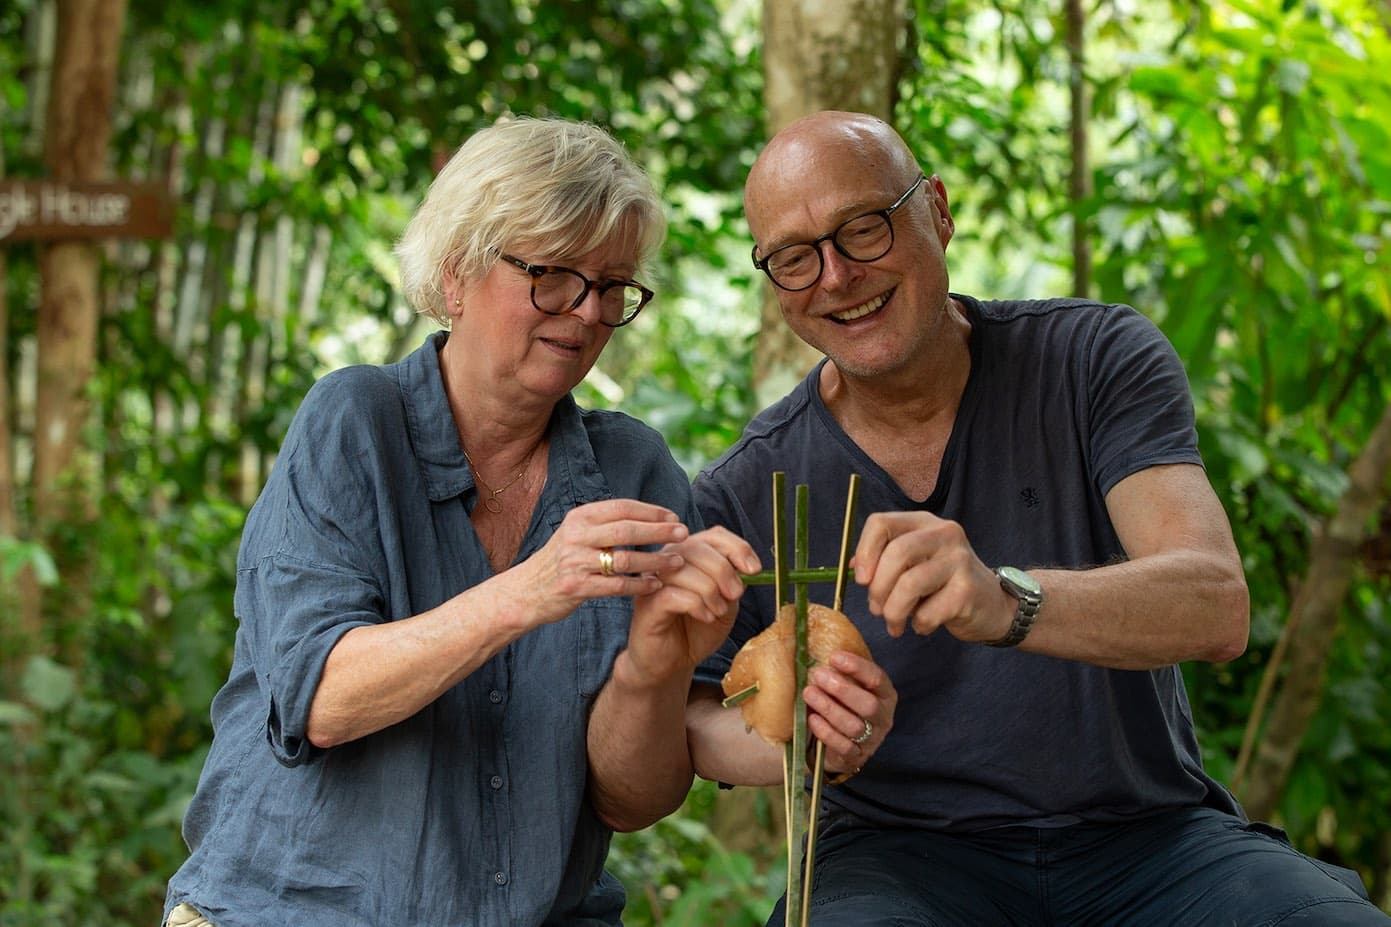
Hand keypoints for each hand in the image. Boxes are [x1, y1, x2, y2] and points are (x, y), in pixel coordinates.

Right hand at [514, 499, 690, 627]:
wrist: (524, 592)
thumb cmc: (560, 562)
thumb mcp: (576, 534)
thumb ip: (604, 524)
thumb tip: (647, 516)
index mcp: (579, 517)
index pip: (622, 507)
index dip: (651, 511)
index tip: (674, 516)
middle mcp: (576, 535)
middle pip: (627, 530)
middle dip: (659, 531)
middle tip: (684, 534)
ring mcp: (575, 561)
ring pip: (625, 558)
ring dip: (655, 560)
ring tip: (677, 563)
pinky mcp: (576, 587)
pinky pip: (617, 585)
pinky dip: (639, 585)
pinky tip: (656, 585)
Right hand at [624, 527, 760, 685]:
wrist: (672, 664)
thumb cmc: (696, 631)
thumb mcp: (726, 603)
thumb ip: (733, 582)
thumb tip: (747, 567)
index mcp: (689, 555)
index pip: (713, 535)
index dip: (737, 548)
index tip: (754, 570)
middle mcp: (667, 562)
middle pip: (697, 547)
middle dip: (724, 571)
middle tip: (735, 595)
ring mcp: (653, 581)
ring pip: (684, 569)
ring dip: (711, 591)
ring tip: (717, 611)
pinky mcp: (646, 604)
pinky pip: (673, 594)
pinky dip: (697, 605)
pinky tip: (705, 617)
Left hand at [804, 651, 895, 776]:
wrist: (842, 745)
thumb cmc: (846, 707)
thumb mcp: (851, 688)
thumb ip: (843, 672)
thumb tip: (819, 646)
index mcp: (885, 695)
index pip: (877, 679)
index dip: (857, 667)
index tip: (834, 657)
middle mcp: (883, 717)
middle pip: (868, 704)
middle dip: (842, 689)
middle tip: (818, 675)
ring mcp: (872, 739)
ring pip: (854, 725)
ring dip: (829, 708)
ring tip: (809, 693)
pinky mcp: (857, 756)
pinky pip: (843, 746)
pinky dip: (826, 731)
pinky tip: (812, 719)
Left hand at [853, 511, 1012, 640]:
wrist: (994, 605)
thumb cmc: (944, 585)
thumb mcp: (916, 564)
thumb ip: (885, 560)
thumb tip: (852, 567)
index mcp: (923, 523)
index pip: (881, 523)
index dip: (864, 551)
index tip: (861, 579)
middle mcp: (944, 534)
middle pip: (896, 553)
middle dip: (878, 588)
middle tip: (876, 609)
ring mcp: (959, 560)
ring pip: (909, 584)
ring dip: (894, 612)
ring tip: (895, 623)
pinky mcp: (968, 590)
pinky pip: (927, 612)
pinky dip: (918, 624)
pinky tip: (923, 625)